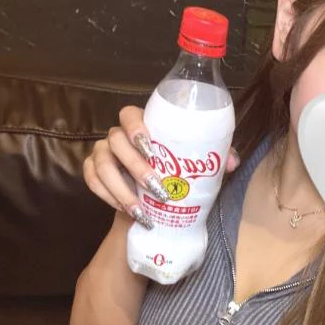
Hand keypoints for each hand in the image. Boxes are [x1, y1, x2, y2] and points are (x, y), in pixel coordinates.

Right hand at [83, 106, 239, 227]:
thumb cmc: (175, 176)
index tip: (150, 146)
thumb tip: (232, 162)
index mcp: (143, 127)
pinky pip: (92, 181)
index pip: (130, 114)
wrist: (151, 203)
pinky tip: (126, 210)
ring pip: (102, 165)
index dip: (135, 127)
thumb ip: (214, 160)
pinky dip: (108, 197)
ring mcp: (102, 153)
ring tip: (140, 210)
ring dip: (121, 189)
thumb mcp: (195, 167)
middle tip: (157, 189)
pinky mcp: (92, 172)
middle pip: (115, 141)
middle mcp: (118, 137)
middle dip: (135, 166)